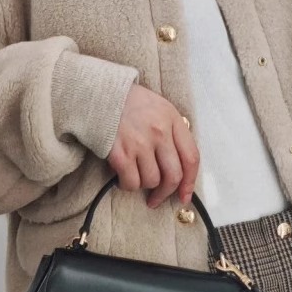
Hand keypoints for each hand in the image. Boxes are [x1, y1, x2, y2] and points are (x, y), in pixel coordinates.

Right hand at [106, 82, 199, 208]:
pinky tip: (122, 178)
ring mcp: (139, 143)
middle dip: (166, 193)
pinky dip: (127, 185)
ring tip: (134, 176)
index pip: (191, 157)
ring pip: (152, 181)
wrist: (100, 93)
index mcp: (172, 120)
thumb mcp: (160, 109)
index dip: (190, 182)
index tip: (184, 195)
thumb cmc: (131, 104)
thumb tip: (180, 166)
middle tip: (157, 199)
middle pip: (173, 175)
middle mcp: (159, 132)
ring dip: (144, 185)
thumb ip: (173, 133)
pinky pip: (131, 182)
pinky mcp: (120, 152)